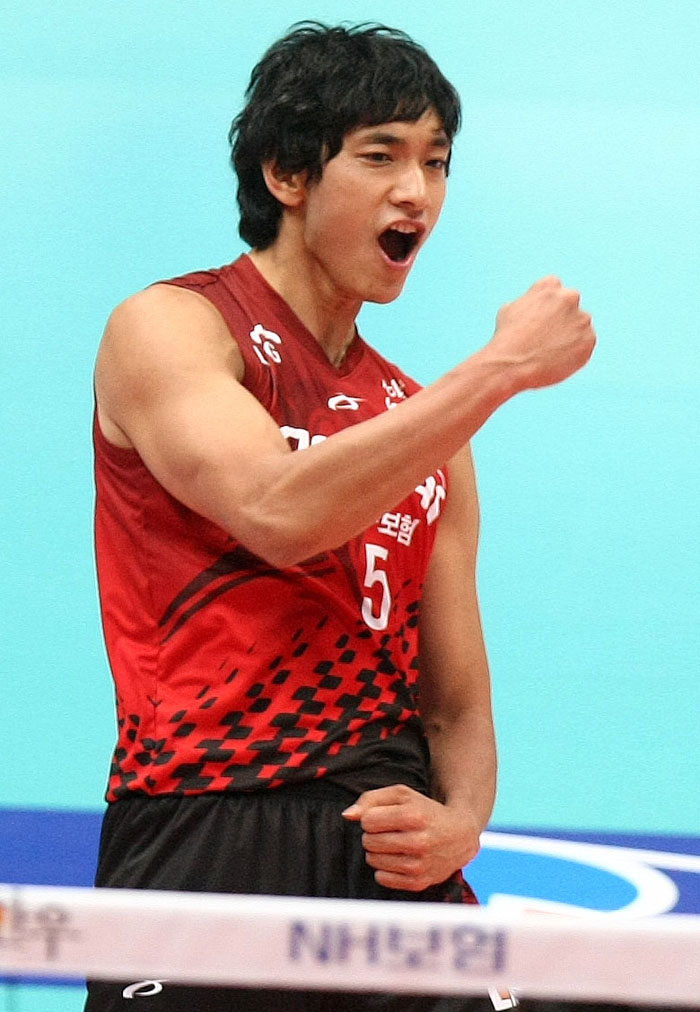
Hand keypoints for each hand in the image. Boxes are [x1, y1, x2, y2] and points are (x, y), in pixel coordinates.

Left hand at [342, 784, 479, 891]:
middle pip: (369, 841)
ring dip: (378, 852)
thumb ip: (371, 799)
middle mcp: (417, 841)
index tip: (384, 817)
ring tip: (394, 844)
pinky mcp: (418, 882)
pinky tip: (398, 859)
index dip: (372, 817)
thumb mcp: (402, 795)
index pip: (368, 821)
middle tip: (389, 832)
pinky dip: (385, 869)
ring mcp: (418, 865)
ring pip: (373, 860)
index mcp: (412, 816)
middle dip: (374, 835)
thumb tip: (347, 815)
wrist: (459, 835)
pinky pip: (382, 879)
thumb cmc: (425, 811)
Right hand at [491, 276, 595, 388]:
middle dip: (562, 319)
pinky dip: (575, 352)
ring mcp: (582, 318)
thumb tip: (531, 305)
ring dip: (570, 336)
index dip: (547, 307)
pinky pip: (586, 345)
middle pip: (570, 307)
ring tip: (549, 352)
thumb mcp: (509, 309)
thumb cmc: (507, 338)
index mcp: (549, 285)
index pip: (555, 290)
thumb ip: (528, 302)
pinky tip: (557, 359)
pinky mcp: (589, 339)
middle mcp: (569, 297)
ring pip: (580, 327)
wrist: (514, 363)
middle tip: (546, 337)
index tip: (541, 320)